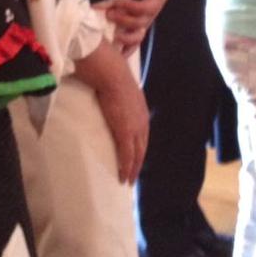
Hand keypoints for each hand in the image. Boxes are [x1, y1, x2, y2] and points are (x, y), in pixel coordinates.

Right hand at [95, 66, 149, 183]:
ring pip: (137, 155)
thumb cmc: (113, 78)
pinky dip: (126, 167)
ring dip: (133, 169)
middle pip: (143, 148)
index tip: (136, 158)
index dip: (139, 148)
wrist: (112, 76)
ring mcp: (135, 129)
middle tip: (133, 176)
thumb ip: (122, 99)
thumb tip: (114, 98)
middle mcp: (142, 122)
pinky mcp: (125, 133)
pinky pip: (127, 155)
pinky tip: (123, 176)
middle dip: (138, 163)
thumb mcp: (122, 90)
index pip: (143, 136)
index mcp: (142, 112)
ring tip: (127, 180)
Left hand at [106, 0, 175, 55]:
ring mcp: (143, 27)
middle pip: (139, 24)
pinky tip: (117, 55)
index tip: (116, 2)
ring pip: (137, 38)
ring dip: (125, 38)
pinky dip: (126, 52)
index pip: (145, 8)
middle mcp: (150, 16)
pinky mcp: (136, 33)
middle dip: (123, 20)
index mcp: (156, 3)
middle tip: (108, 14)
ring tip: (111, 33)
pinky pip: (133, 46)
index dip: (131, 7)